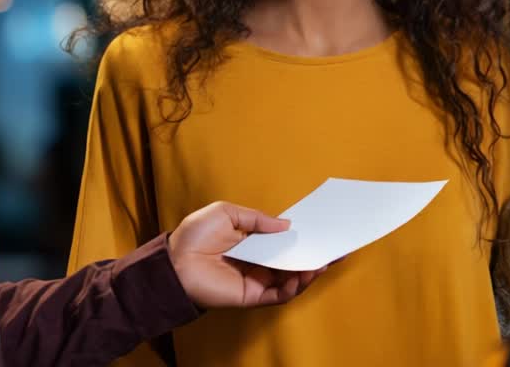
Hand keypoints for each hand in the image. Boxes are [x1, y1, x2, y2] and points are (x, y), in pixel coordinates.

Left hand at [167, 201, 326, 308]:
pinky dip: (294, 287)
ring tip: (322, 261)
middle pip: (292, 260)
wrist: (175, 263)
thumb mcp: (227, 213)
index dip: (302, 235)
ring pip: (291, 279)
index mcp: (252, 241)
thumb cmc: (194, 236)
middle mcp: (258, 261)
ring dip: (309, 271)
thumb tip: (286, 224)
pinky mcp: (253, 296)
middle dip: (314, 254)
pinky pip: (280, 294)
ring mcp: (257, 279)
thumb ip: (258, 219)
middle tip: (335, 247)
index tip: (322, 228)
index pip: (284, 240)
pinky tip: (304, 275)